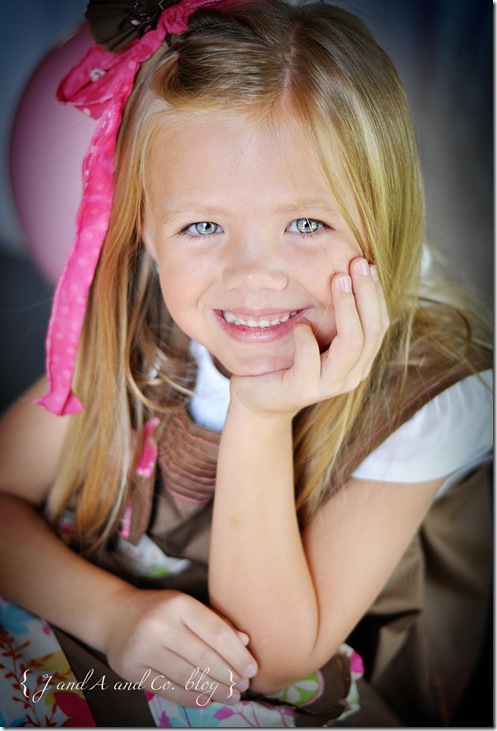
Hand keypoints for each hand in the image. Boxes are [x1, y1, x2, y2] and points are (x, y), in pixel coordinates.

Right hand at [104, 586, 257, 706]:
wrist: (115, 615)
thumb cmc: (160, 610)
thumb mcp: (187, 605)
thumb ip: (215, 621)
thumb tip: (244, 641)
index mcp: (178, 604)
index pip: (216, 633)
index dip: (238, 655)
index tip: (252, 668)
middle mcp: (159, 625)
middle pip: (204, 658)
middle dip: (229, 676)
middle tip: (243, 686)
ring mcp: (143, 649)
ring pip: (188, 677)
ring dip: (214, 690)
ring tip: (230, 695)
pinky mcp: (132, 670)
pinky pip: (169, 689)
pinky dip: (192, 697)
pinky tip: (207, 699)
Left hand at [230, 257, 388, 417]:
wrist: (259, 399)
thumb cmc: (288, 362)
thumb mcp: (317, 338)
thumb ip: (334, 319)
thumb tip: (346, 274)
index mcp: (359, 361)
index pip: (379, 325)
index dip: (375, 294)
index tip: (366, 264)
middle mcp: (351, 375)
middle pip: (372, 331)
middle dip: (366, 293)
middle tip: (356, 263)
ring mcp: (329, 385)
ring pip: (352, 344)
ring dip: (346, 308)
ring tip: (338, 279)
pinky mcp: (303, 389)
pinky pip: (310, 359)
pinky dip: (306, 337)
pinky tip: (299, 324)